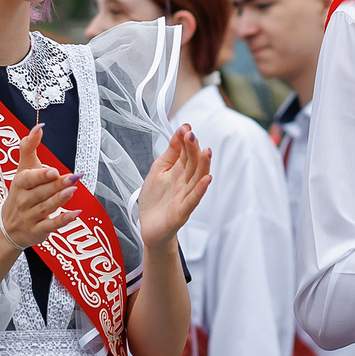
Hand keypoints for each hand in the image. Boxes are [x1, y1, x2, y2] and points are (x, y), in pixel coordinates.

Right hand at [0, 126, 78, 249]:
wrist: (8, 227)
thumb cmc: (20, 194)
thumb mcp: (22, 170)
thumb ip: (29, 148)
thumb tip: (39, 127)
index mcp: (20, 183)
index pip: (28, 179)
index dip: (40, 175)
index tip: (53, 170)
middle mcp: (24, 200)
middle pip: (40, 192)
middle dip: (56, 185)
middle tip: (72, 178)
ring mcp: (30, 216)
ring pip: (45, 208)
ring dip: (59, 200)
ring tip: (73, 191)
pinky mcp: (38, 230)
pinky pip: (50, 225)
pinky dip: (62, 220)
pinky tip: (75, 214)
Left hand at [139, 126, 214, 248]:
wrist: (148, 227)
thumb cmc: (155, 199)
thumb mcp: (159, 169)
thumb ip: (171, 152)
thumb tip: (180, 131)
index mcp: (179, 171)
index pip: (186, 152)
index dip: (186, 140)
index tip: (186, 128)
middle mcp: (185, 182)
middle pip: (193, 163)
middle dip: (193, 148)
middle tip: (192, 135)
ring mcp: (185, 196)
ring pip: (197, 179)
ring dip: (203, 165)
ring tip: (206, 151)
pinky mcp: (182, 212)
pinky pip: (193, 200)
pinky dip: (200, 190)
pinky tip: (206, 180)